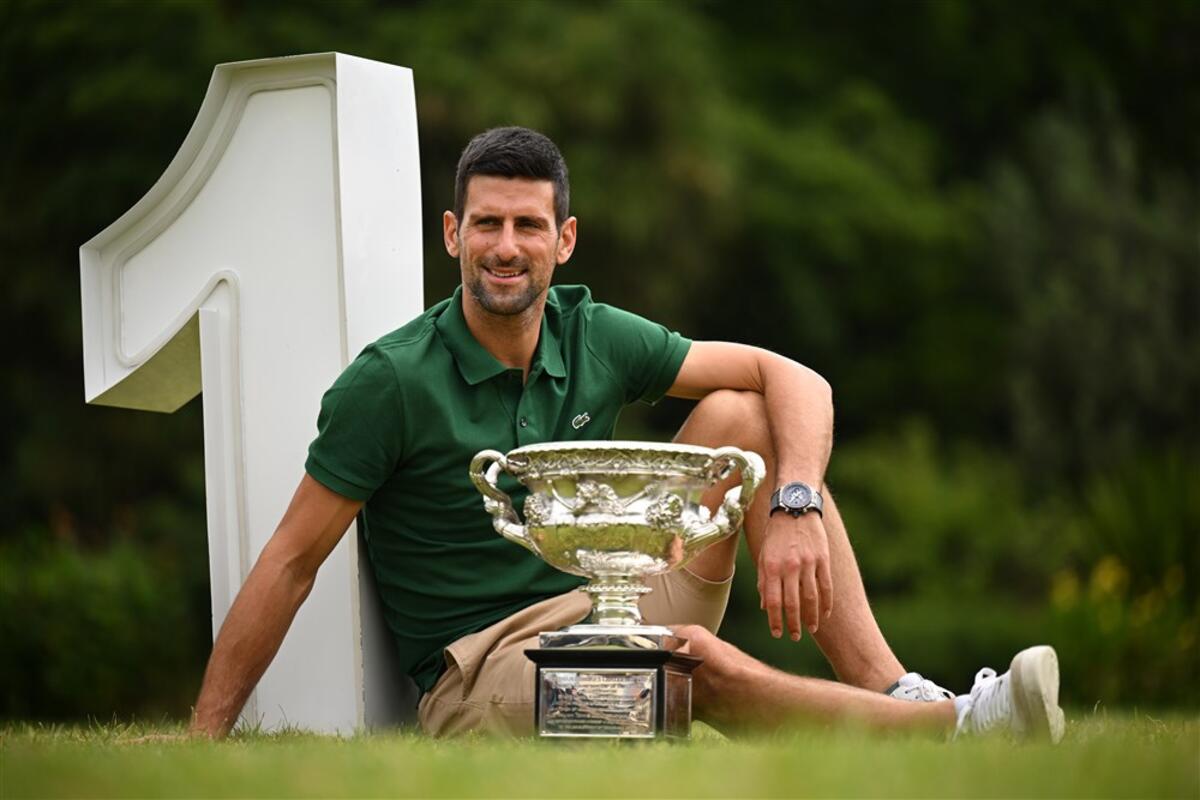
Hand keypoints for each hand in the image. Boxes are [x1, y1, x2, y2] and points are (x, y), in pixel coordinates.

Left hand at [756, 511, 832, 639]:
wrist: (794, 507)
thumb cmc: (775, 534)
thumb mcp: (763, 555)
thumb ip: (763, 581)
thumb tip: (765, 607)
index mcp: (771, 566)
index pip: (773, 601)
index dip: (775, 620)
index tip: (777, 634)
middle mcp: (789, 566)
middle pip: (792, 603)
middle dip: (793, 624)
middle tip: (795, 637)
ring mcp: (808, 562)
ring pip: (811, 597)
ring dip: (811, 617)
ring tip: (811, 629)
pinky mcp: (823, 558)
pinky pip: (826, 585)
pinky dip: (827, 602)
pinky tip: (825, 614)